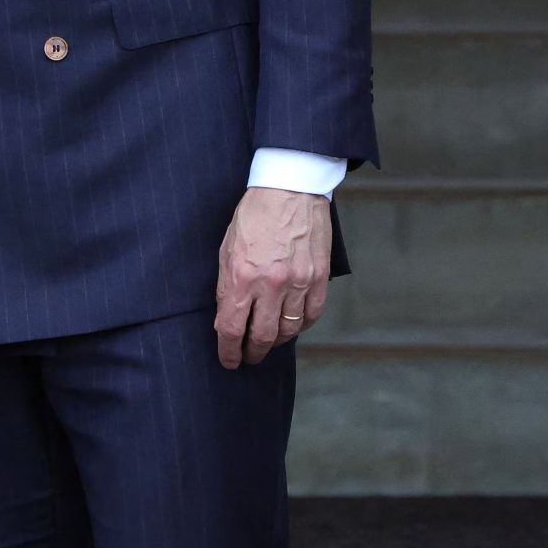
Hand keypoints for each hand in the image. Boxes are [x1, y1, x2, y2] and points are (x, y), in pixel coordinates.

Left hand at [214, 187, 331, 368]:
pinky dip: (301, 326)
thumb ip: (227, 285)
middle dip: (252, 353)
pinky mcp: (319, 277)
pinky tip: (292, 325)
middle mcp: (270, 283)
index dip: (228, 350)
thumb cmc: (254, 215)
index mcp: (241, 275)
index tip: (228, 360)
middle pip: (261, 337)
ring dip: (276, 342)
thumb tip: (227, 317)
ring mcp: (298, 282)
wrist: (289, 188)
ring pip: (288, 330)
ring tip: (268, 342)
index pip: (231, 327)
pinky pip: (312, 316)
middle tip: (248, 357)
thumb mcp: (227, 248)